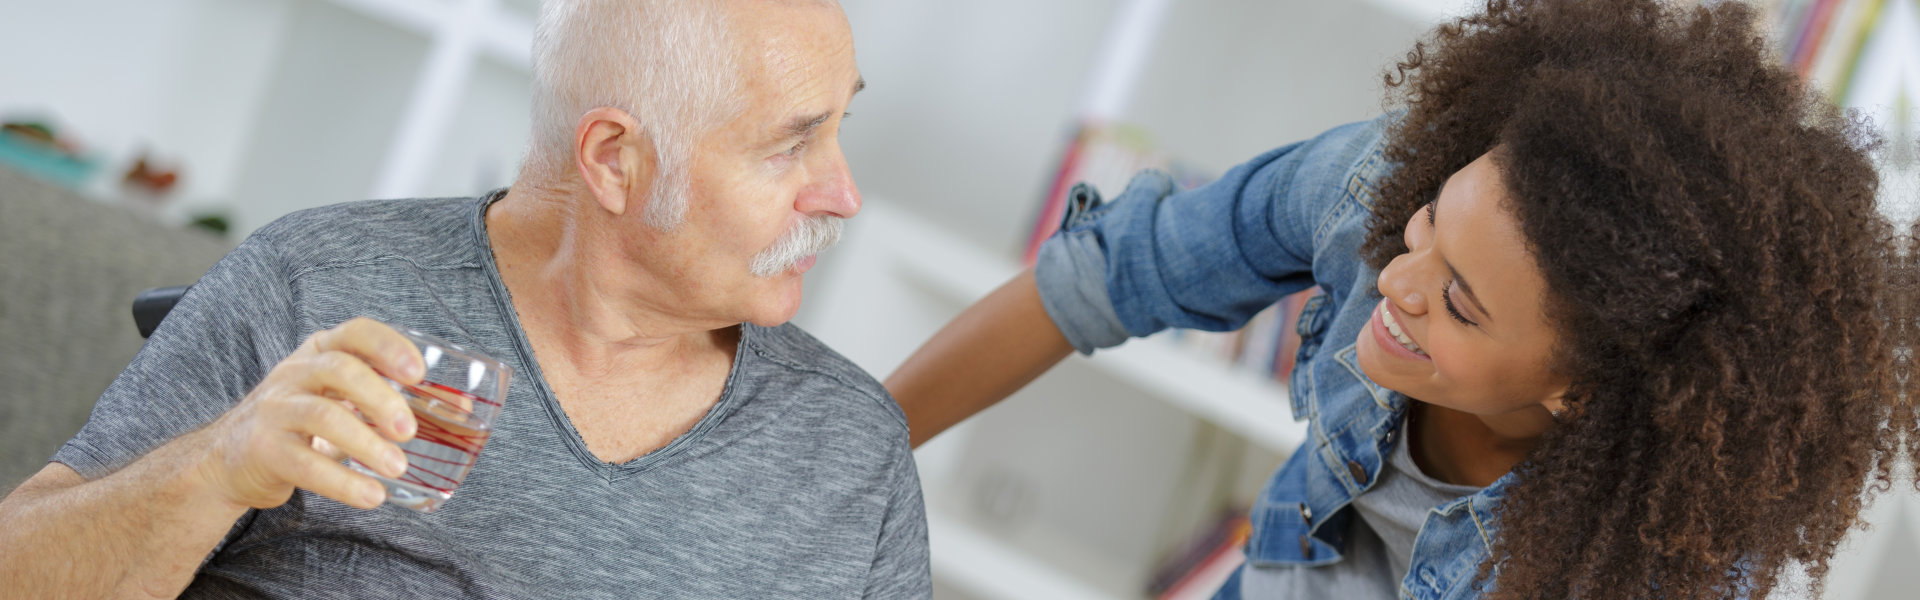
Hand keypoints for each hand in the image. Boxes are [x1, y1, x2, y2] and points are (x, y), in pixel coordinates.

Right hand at [195, 317, 424, 509]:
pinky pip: (305, 464)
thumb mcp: (343, 400)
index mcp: (321, 352)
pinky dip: (343, 482)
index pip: (355, 332)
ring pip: (323, 416)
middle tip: (410, 431)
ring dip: (366, 443)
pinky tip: (371, 496)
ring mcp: (276, 409)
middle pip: (340, 370)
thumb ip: (394, 399)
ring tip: (397, 467)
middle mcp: (295, 372)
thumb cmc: (304, 423)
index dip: (389, 346)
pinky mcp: (264, 449)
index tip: (419, 373)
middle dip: (381, 398)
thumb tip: (463, 408)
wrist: (230, 457)